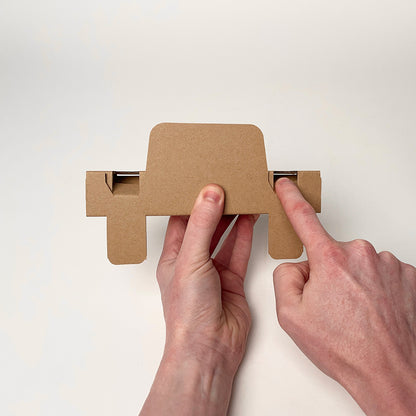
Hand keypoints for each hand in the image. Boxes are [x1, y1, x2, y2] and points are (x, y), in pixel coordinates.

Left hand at [140, 184, 256, 415]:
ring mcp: (213, 271)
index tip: (204, 181)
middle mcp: (192, 263)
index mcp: (173, 257)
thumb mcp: (191, 260)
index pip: (181, 221)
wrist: (210, 348)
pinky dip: (245, 234)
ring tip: (242, 195)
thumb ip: (202, 226)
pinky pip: (239, 251)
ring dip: (233, 218)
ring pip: (224, 237)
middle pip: (205, 226)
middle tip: (228, 184)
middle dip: (216, 207)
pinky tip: (250, 218)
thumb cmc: (188, 312)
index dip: (191, 201)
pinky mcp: (233, 280)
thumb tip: (210, 193)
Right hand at [273, 177, 415, 415]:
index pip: (304, 218)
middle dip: (326, 272)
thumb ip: (285, 277)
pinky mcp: (407, 274)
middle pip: (331, 252)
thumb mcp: (291, 315)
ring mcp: (388, 263)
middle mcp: (361, 254)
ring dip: (352, 281)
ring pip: (357, 264)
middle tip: (331, 305)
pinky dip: (373, 287)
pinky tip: (373, 310)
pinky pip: (380, 272)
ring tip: (355, 312)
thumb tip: (298, 265)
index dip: (291, 198)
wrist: (390, 373)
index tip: (286, 184)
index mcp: (330, 259)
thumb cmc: (344, 348)